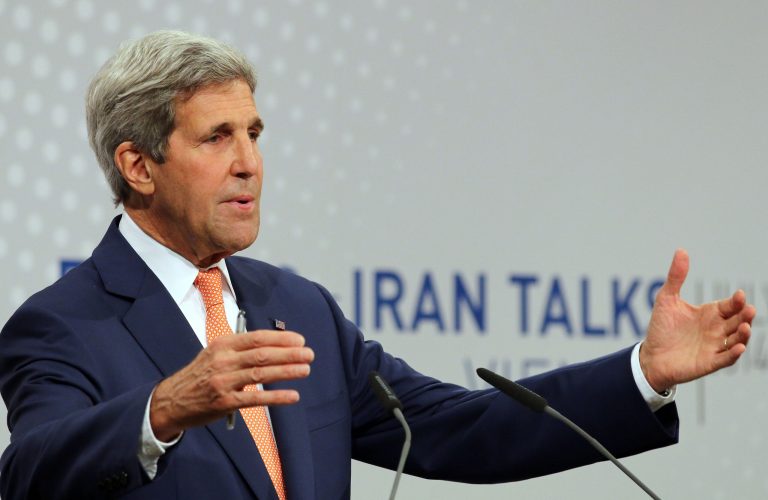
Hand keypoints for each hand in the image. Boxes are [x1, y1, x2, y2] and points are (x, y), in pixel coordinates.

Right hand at [150, 330, 313, 440]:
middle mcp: (223, 360)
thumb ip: (240, 349)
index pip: (257, 338)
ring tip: (305, 369)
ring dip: (287, 371)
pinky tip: (292, 395)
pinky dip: (276, 397)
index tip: (300, 340)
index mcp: (223, 344)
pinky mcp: (224, 402)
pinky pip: (255, 399)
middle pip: (262, 354)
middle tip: (309, 354)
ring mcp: (223, 381)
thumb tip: (275, 346)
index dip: (281, 338)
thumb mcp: (214, 354)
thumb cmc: (199, 376)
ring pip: (261, 374)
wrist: (171, 401)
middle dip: (289, 353)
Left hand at [639, 249, 755, 392]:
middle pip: (737, 321)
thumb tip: (681, 250)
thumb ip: (676, 277)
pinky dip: (733, 354)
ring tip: (745, 327)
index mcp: (710, 313)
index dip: (736, 301)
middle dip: (745, 316)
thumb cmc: (661, 328)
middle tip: (749, 309)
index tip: (739, 295)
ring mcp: (715, 347)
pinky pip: (726, 359)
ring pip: (737, 340)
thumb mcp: (666, 299)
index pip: (729, 305)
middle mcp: (716, 330)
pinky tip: (738, 348)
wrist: (650, 356)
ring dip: (743, 334)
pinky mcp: (709, 363)